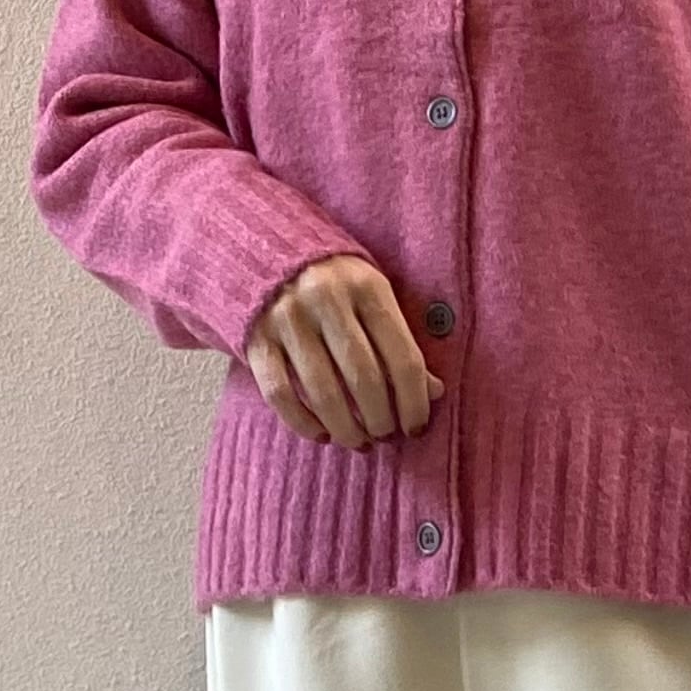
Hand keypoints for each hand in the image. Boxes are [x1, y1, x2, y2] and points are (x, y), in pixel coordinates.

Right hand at [244, 253, 439, 448]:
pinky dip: (303, 423)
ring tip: (359, 442)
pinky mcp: (256, 338)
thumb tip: (433, 392)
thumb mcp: (374, 296)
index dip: (414, 403)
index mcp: (367, 287)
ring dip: (346, 429)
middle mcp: (325, 299)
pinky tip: (322, 435)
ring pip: (323, 393)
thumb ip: (400, 341)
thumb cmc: (335, 281)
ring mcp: (286, 318)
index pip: (403, 359)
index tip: (416, 428)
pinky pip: (280, 394)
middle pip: (364, 379)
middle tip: (385, 436)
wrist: (266, 248)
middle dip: (380, 420)